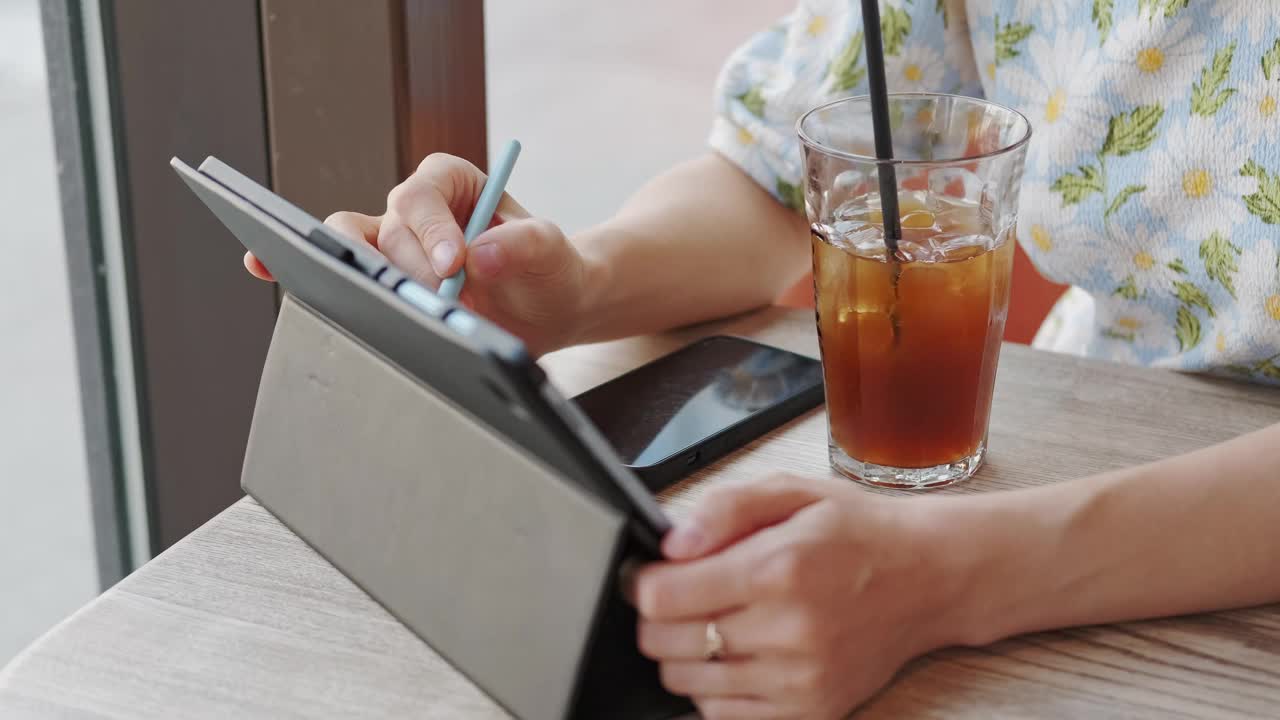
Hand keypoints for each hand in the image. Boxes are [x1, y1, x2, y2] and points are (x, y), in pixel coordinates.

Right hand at [244, 153, 592, 355]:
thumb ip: (528, 245)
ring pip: (349, 246)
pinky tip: (264, 265)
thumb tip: (483, 254)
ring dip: (360, 278)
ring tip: (372, 306)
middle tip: (433, 303)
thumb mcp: (553, 253)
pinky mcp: (377, 277)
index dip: (432, 230)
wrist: (546, 304)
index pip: (424, 196)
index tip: (456, 265)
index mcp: (450, 183)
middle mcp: (412, 207)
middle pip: (384, 229)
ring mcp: (389, 243)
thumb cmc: (548, 269)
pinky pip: (330, 265)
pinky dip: (296, 264)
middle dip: (404, 269)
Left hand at [631, 476, 962, 718]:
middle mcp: (789, 631)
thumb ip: (725, 509)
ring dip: (684, 654)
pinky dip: (714, 688)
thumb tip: (672, 542)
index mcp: (778, 569)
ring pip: (687, 684)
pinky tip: (736, 656)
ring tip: (713, 623)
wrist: (931, 578)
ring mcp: (801, 680)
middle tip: (680, 596)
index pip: (664, 599)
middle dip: (658, 619)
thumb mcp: (793, 492)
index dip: (644, 584)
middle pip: (666, 645)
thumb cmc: (860, 533)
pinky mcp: (811, 710)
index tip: (652, 575)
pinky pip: (723, 715)